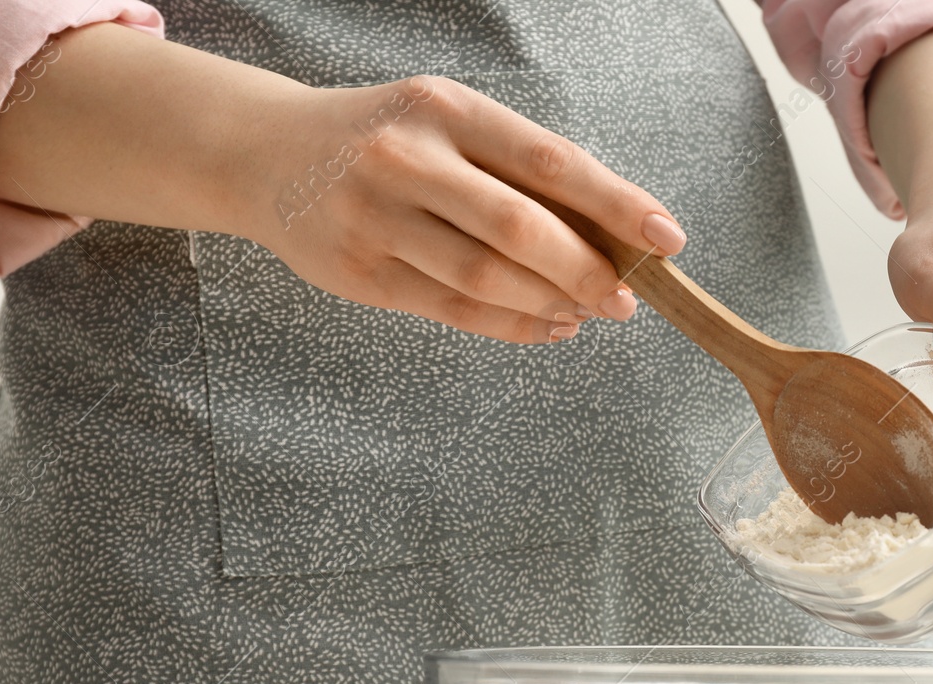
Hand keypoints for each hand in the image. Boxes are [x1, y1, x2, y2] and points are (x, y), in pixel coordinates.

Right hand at [246, 77, 689, 343]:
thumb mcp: (447, 123)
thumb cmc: (385, 140)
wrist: (266, 155)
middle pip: (520, 228)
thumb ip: (518, 168)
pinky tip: (549, 326)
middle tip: (626, 298)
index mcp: (445, 108)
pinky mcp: (361, 273)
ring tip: (590, 313)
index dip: (617, 203)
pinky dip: (514, 325)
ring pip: (486, 278)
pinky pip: (454, 310)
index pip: (549, 161)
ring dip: (553, 304)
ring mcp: (377, 218)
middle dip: (588, 270)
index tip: (666, 236)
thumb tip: (614, 229)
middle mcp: (408, 158)